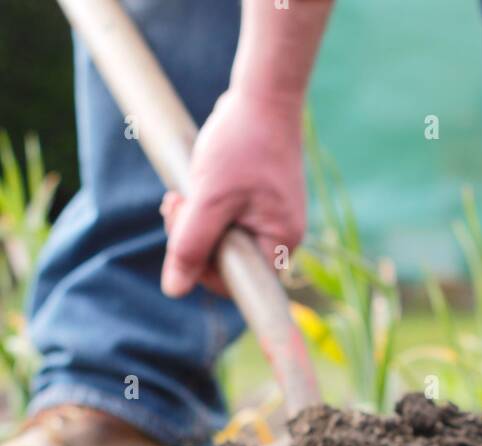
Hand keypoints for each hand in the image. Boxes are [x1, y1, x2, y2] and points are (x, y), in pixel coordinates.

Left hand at [161, 88, 304, 298]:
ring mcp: (273, 219)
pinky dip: (207, 207)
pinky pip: (229, 220)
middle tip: (174, 204)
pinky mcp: (262, 202)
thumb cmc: (242, 143)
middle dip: (195, 239)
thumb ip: (190, 246)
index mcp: (279, 243)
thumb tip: (174, 290)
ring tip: (181, 192)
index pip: (238, 284)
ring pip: (224, 239)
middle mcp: (282, 237)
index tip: (182, 237)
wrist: (264, 94)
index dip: (204, 271)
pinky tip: (197, 185)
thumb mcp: (209, 198)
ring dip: (196, 221)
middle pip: (228, 262)